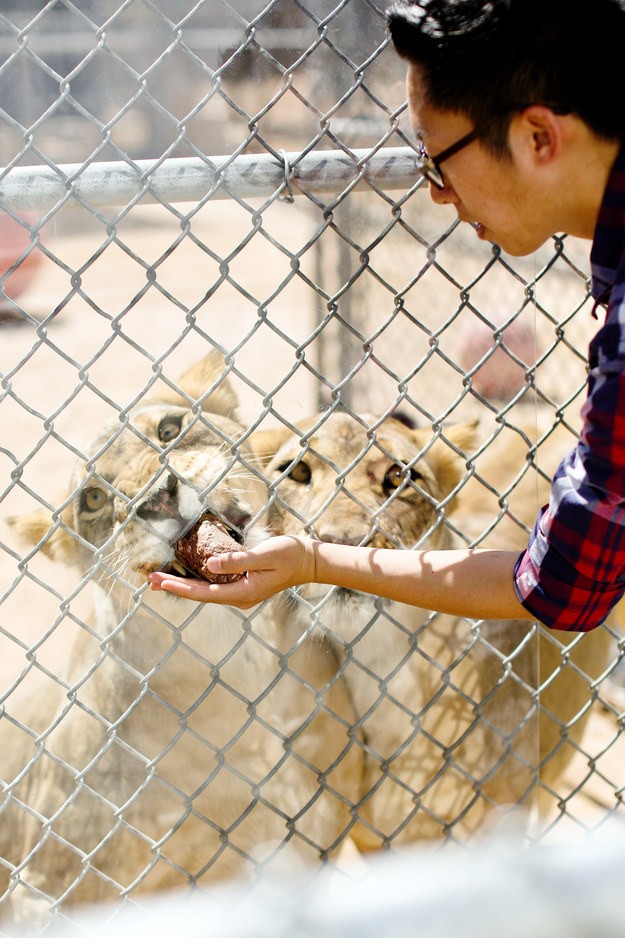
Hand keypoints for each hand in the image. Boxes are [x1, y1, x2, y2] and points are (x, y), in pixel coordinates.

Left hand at [148, 534, 315, 608]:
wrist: (309, 561)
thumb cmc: (288, 555)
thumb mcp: (263, 555)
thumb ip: (237, 561)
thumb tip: (210, 565)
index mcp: (243, 593)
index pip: (204, 594)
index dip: (181, 587)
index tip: (161, 582)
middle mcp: (239, 597)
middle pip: (201, 594)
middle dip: (176, 586)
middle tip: (151, 580)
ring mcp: (242, 592)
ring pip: (206, 591)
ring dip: (184, 584)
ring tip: (162, 578)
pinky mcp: (243, 585)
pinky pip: (215, 586)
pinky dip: (198, 580)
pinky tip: (189, 574)